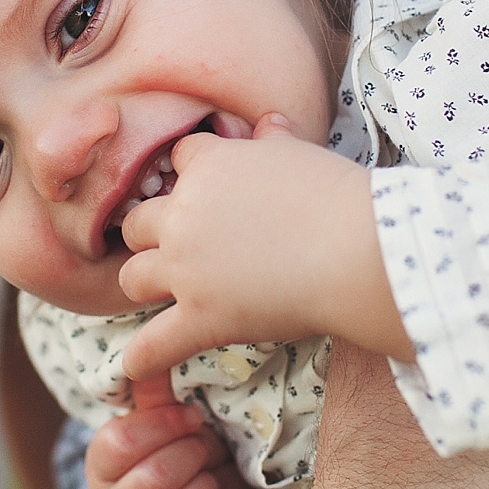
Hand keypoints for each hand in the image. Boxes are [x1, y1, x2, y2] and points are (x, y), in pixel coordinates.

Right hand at [85, 379, 256, 488]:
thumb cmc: (185, 447)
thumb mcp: (171, 419)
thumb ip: (157, 391)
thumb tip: (150, 348)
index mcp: (102, 463)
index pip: (119, 442)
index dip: (162, 426)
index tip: (192, 417)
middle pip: (152, 478)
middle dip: (193, 455)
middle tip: (207, 446)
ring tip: (214, 477)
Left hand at [117, 116, 409, 377]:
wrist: (356, 249)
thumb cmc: (338, 197)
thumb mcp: (302, 154)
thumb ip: (275, 140)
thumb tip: (269, 123)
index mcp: (208, 166)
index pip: (181, 161)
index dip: (194, 176)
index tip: (212, 192)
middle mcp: (184, 215)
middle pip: (139, 222)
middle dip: (155, 233)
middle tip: (183, 247)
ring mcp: (186, 269)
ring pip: (132, 276)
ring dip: (145, 283)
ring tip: (163, 292)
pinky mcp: (201, 317)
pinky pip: (154, 344)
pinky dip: (141, 358)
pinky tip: (136, 365)